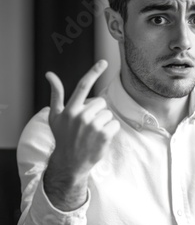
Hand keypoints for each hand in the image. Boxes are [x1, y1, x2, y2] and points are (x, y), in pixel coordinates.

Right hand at [45, 60, 119, 178]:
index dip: (94, 72)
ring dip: (103, 122)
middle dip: (97, 112)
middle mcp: (81, 116)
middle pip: (100, 103)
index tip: (104, 62)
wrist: (70, 163)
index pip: (83, 86)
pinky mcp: (104, 135)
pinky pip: (114, 124)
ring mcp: (93, 126)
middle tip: (87, 126)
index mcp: (70, 110)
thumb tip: (49, 74)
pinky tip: (100, 139)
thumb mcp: (55, 116)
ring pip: (108, 114)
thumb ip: (56, 94)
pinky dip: (110, 131)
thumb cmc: (63, 137)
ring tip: (92, 134)